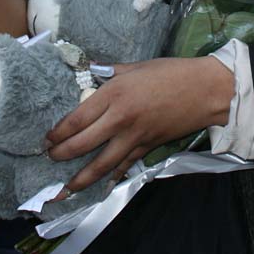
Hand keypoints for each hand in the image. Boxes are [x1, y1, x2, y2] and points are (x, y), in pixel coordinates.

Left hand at [46, 56, 233, 195]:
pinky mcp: (148, 148)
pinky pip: (125, 167)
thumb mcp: (137, 66)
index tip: (47, 137)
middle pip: (83, 143)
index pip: (77, 119)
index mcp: (114, 93)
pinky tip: (100, 187)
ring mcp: (134, 137)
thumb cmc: (172, 73)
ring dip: (81, 178)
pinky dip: (111, 178)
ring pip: (101, 164)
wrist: (205, 90)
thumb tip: (92, 72)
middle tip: (49, 158)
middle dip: (62, 154)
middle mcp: (120, 118)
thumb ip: (111, 72)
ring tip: (65, 187)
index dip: (58, 132)